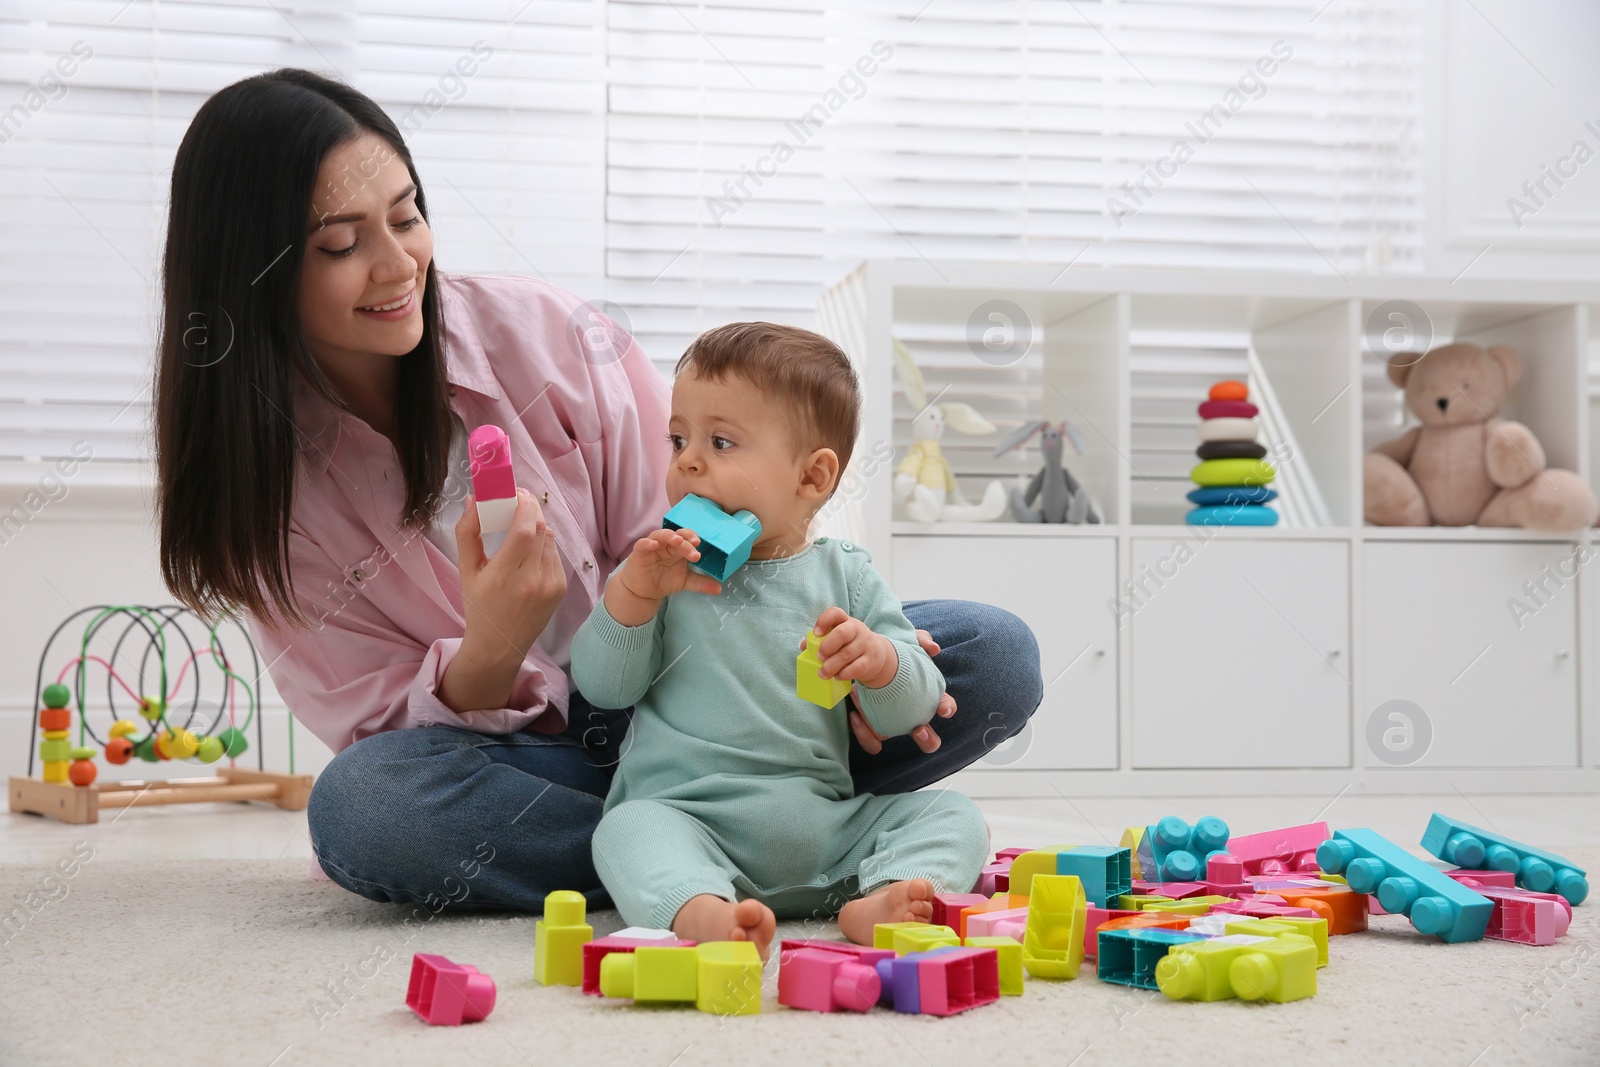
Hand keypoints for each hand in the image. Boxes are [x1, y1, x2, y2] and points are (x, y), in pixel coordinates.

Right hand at [440, 489, 566, 712]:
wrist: (500, 644)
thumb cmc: (479, 605)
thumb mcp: (466, 571)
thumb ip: (467, 533)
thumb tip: (473, 500)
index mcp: (502, 576)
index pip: (524, 531)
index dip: (524, 506)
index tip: (516, 493)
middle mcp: (530, 581)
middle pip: (540, 529)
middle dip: (531, 509)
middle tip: (519, 500)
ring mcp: (549, 586)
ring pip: (549, 539)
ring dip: (537, 526)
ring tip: (521, 524)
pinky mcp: (560, 589)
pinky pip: (554, 554)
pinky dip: (543, 545)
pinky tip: (529, 551)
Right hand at [606, 528, 722, 625]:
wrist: (643, 592)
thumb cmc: (663, 580)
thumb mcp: (685, 581)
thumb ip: (701, 583)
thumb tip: (719, 588)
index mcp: (678, 548)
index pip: (687, 538)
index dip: (693, 538)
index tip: (700, 544)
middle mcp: (666, 545)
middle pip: (677, 536)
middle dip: (686, 541)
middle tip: (694, 546)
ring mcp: (653, 547)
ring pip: (661, 535)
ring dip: (669, 536)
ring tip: (678, 540)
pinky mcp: (639, 552)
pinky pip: (642, 544)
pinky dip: (648, 542)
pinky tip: (653, 544)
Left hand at [806, 606, 896, 689]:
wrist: (876, 655)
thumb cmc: (849, 644)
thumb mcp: (837, 637)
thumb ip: (820, 640)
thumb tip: (804, 646)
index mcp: (845, 621)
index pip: (835, 613)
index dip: (824, 621)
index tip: (816, 633)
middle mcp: (857, 629)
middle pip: (842, 633)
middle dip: (827, 646)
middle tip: (819, 657)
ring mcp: (866, 644)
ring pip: (847, 654)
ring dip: (831, 666)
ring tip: (823, 673)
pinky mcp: (871, 660)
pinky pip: (857, 667)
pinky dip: (844, 673)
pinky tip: (837, 676)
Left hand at [848, 627, 955, 754]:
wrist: (862, 661)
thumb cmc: (891, 656)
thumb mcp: (904, 642)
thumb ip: (919, 640)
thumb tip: (933, 648)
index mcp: (925, 697)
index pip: (945, 705)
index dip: (947, 708)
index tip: (944, 710)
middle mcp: (911, 717)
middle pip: (929, 740)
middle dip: (927, 739)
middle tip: (918, 729)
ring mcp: (892, 725)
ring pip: (896, 739)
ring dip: (884, 731)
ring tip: (870, 710)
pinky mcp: (872, 728)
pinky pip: (872, 741)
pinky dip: (864, 733)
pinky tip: (855, 716)